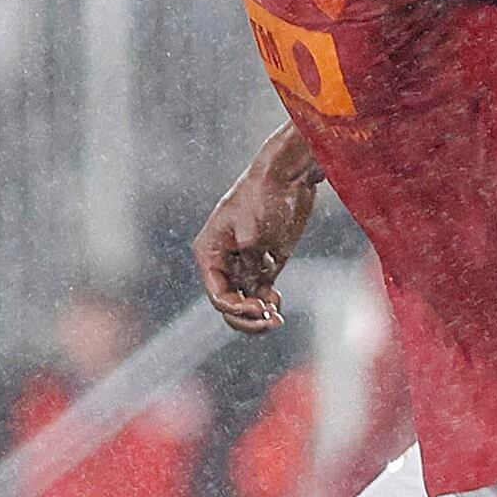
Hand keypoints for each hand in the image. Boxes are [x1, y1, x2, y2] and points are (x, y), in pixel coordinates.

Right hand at [192, 143, 321, 333]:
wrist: (287, 176)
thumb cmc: (264, 197)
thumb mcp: (254, 233)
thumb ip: (250, 265)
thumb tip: (255, 289)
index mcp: (209, 253)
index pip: (217, 296)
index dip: (238, 309)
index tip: (261, 307)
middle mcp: (222, 262)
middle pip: (228, 305)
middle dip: (248, 318)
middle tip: (272, 320)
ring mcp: (243, 263)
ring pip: (245, 303)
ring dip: (260, 315)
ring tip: (277, 318)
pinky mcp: (264, 262)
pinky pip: (260, 294)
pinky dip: (268, 304)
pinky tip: (278, 304)